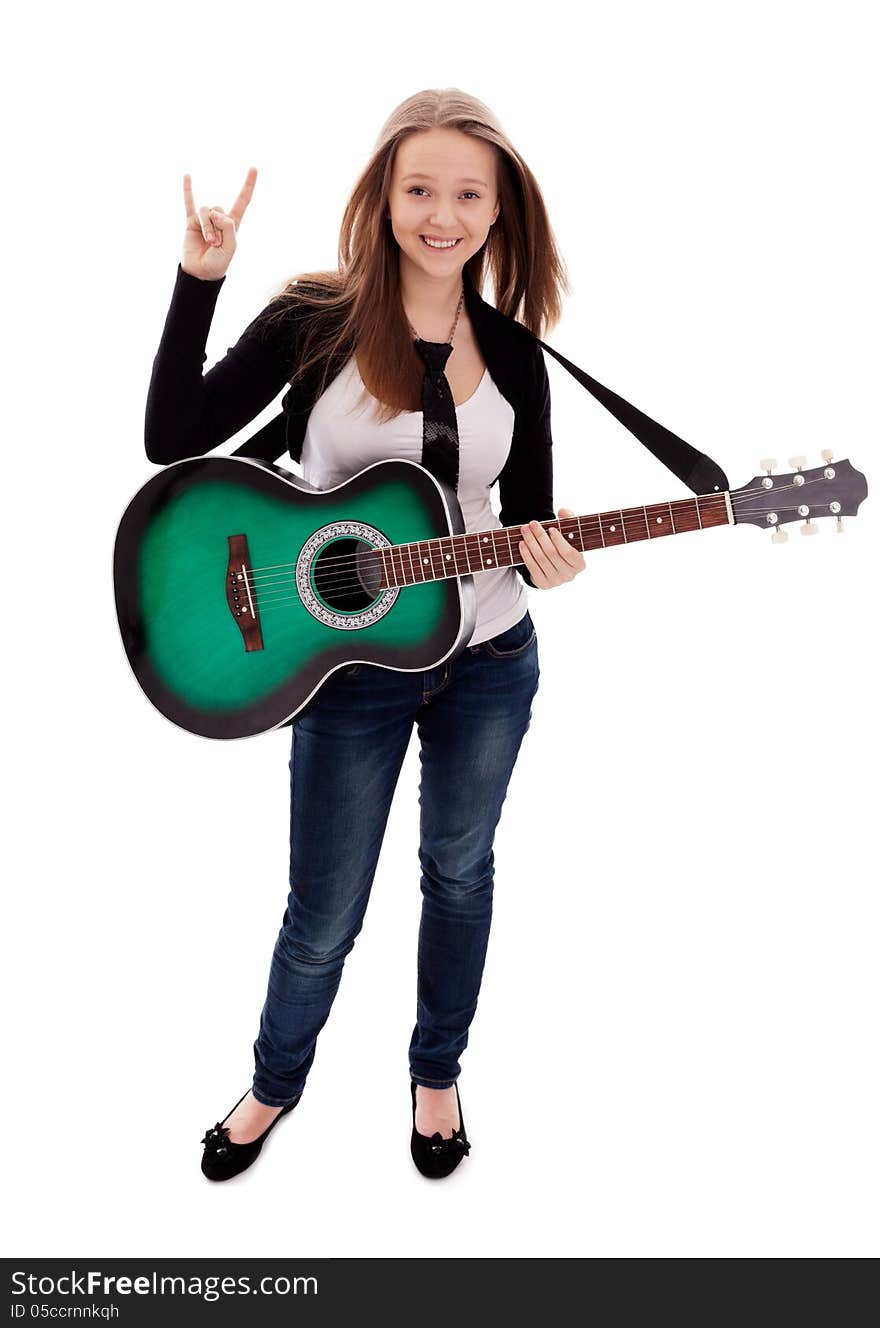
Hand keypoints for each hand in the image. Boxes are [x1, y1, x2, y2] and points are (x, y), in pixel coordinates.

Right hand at [180, 166, 257, 280]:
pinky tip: (187, 176)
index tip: (254, 168)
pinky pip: (189, 203)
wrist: (201, 272)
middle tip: (216, 244)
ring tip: (208, 241)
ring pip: (206, 210)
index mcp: (232, 224)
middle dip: (218, 226)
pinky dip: (188, 190)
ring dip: (208, 226)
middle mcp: (218, 219)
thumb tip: (214, 212)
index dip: (248, 185)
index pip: (242, 201)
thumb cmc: (219, 262)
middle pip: (219, 209)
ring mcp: (204, 219)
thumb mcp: (231, 246)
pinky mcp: (191, 222)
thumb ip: (228, 226)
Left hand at [518, 508, 585, 588]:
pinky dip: (526, 554)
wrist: (553, 565)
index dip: (559, 541)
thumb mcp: (568, 533)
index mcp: (580, 564)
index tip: (551, 528)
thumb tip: (563, 511)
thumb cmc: (563, 546)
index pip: (569, 553)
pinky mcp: (543, 584)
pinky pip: (533, 567)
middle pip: (552, 554)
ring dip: (531, 543)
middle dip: (541, 537)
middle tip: (532, 524)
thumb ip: (569, 520)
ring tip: (525, 530)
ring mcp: (556, 581)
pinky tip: (522, 544)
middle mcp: (569, 575)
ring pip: (541, 559)